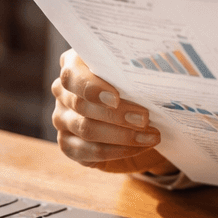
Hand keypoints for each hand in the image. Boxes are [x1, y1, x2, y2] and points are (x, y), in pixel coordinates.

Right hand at [51, 50, 171, 173]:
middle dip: (117, 115)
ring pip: (86, 130)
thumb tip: (156, 72)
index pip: (73, 77)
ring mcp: (62, 119)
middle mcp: (62, 92)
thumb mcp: (129, 69)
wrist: (127, 107)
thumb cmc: (129, 81)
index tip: (116, 98)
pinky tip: (139, 147)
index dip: (93, 89)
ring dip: (122, 136)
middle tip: (145, 119)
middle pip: (82, 106)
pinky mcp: (67, 143)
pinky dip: (117, 151)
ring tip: (151, 136)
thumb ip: (133, 69)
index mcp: (73, 65)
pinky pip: (88, 152)